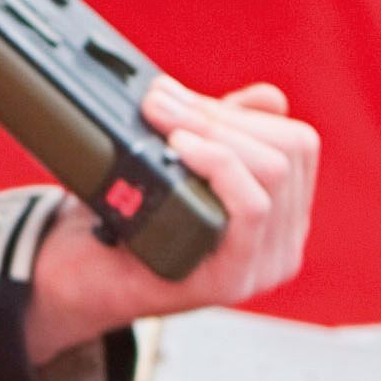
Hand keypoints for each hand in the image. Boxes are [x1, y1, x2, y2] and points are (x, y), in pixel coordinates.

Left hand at [30, 83, 320, 349]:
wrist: (82, 277)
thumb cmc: (130, 219)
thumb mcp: (186, 165)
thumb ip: (228, 133)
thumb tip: (270, 98)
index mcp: (282, 213)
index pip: (298, 145)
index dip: (244, 111)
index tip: (183, 97)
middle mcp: (282, 245)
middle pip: (288, 153)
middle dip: (218, 116)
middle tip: (160, 102)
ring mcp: (261, 267)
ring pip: (273, 173)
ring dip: (211, 131)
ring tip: (162, 119)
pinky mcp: (230, 283)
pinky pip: (252, 208)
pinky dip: (218, 164)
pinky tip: (179, 149)